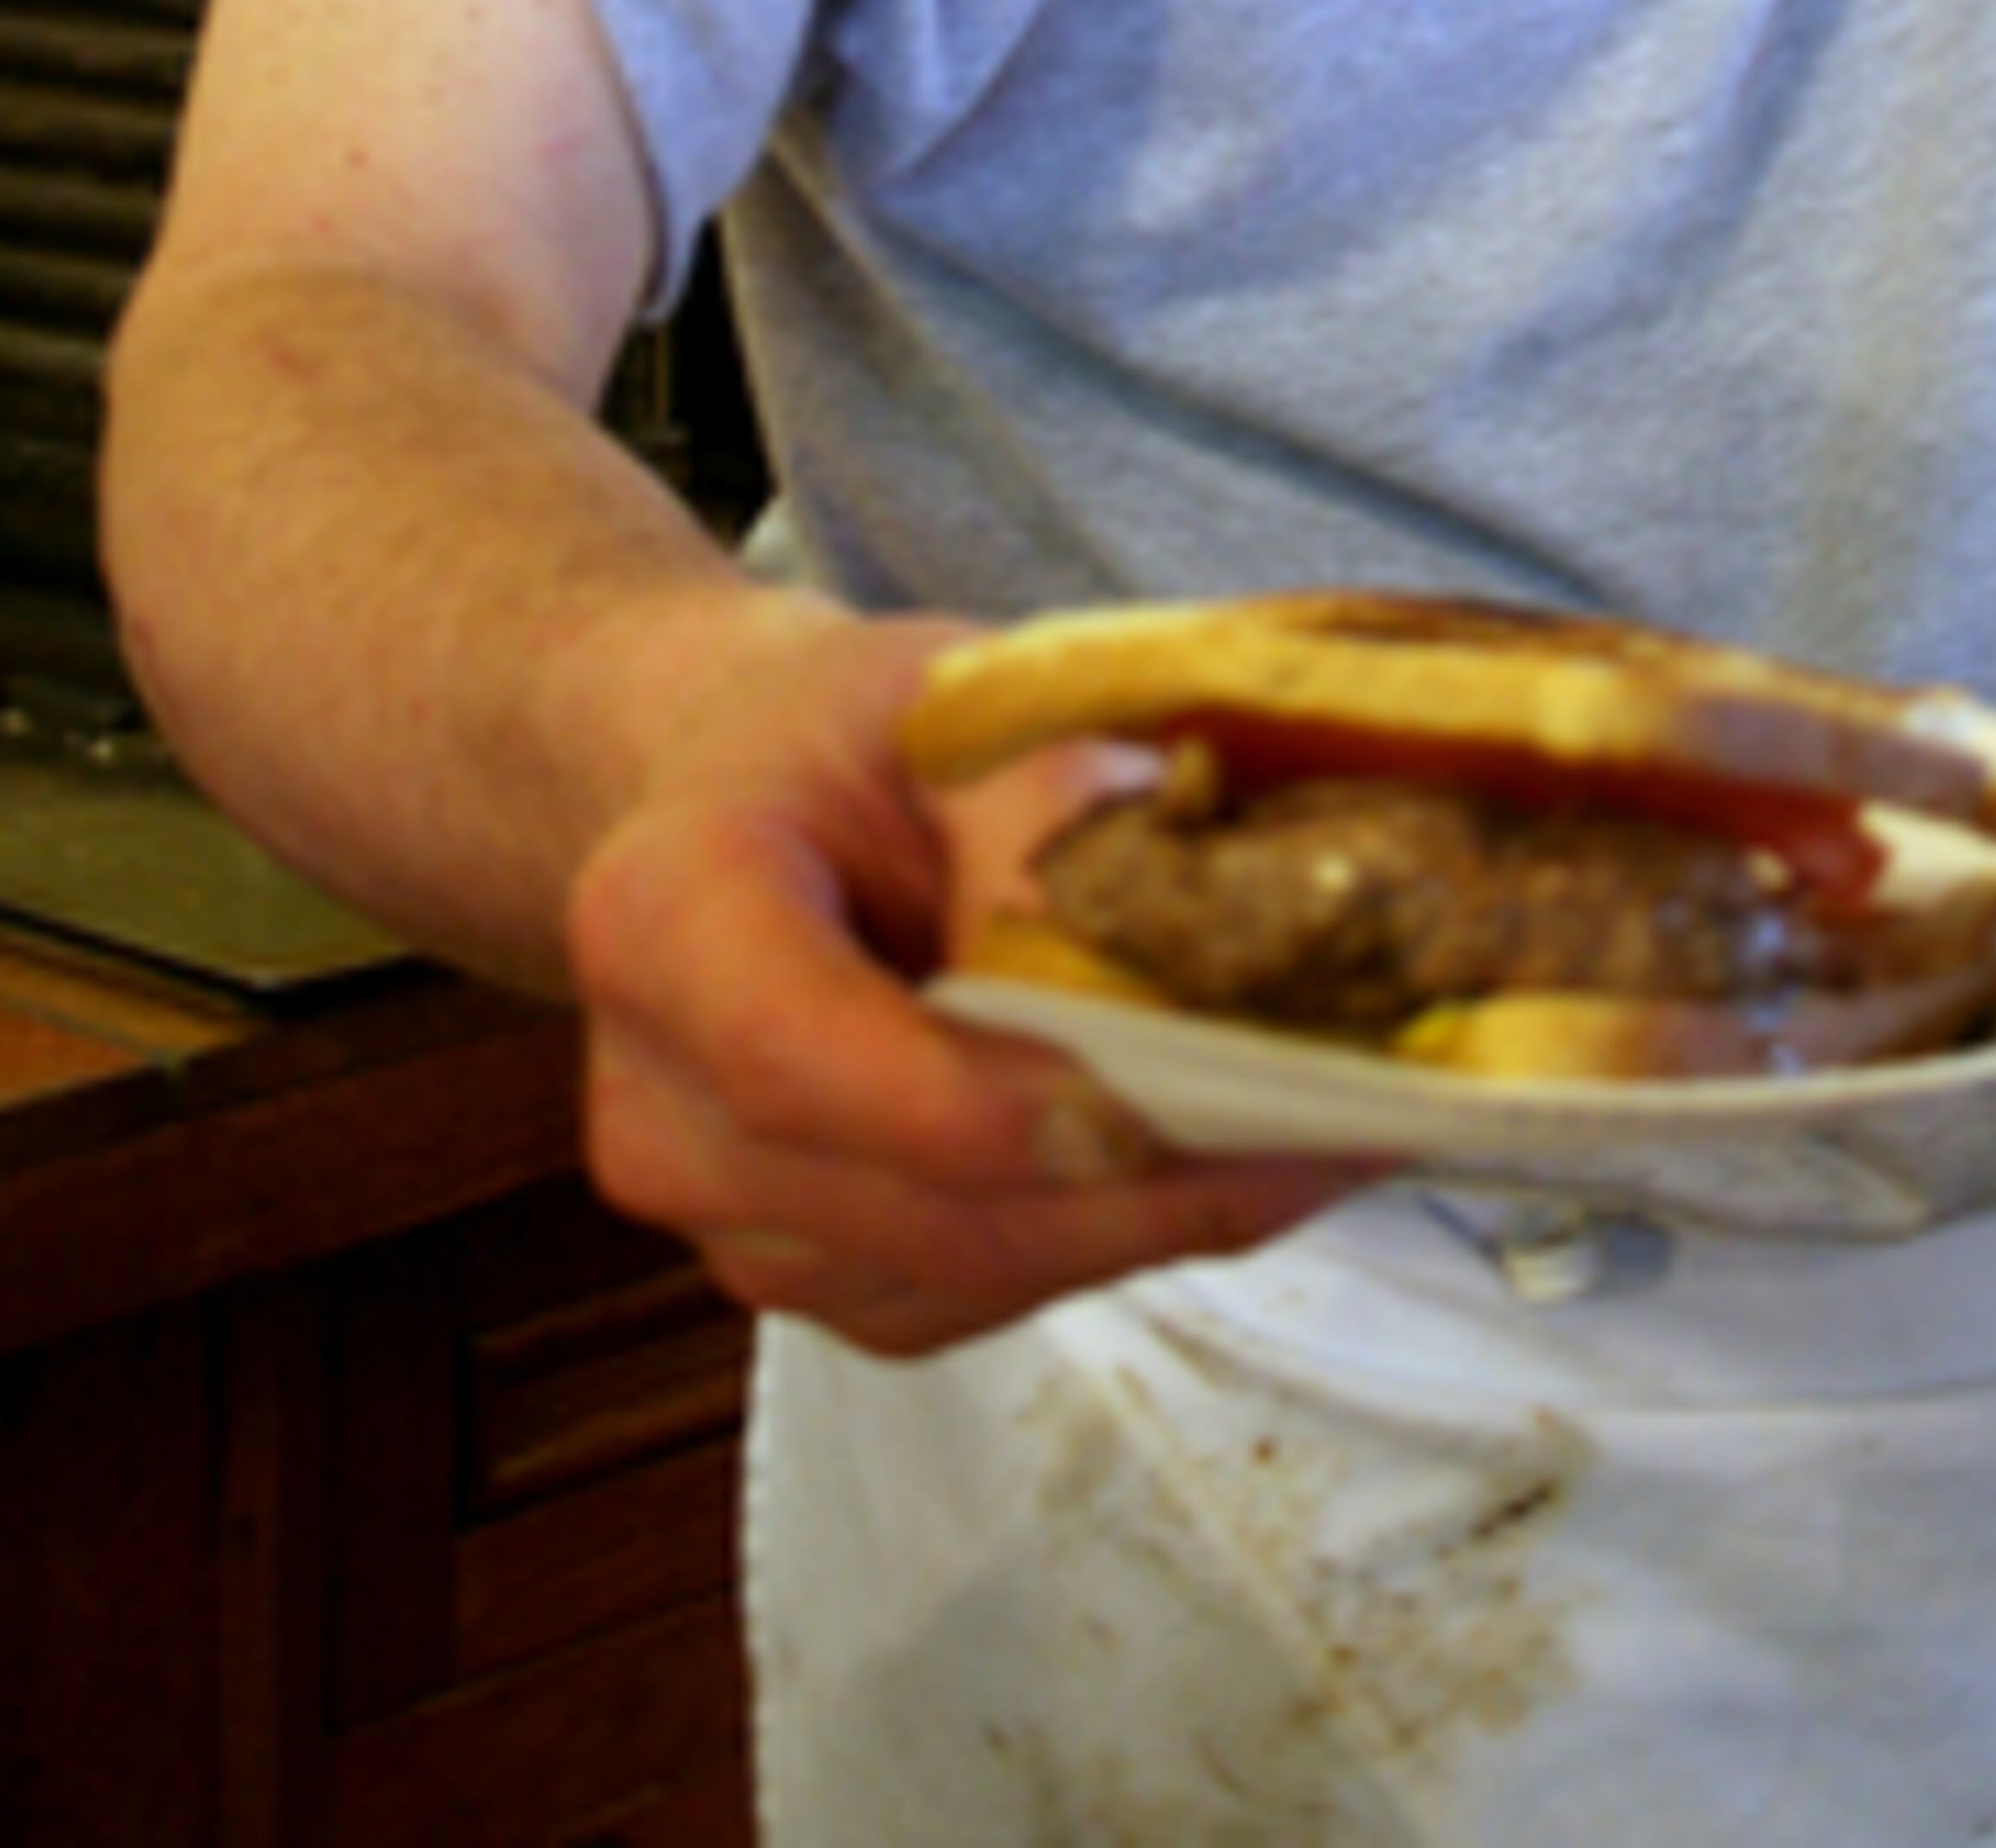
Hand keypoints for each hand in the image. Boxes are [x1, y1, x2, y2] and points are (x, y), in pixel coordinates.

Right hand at [565, 602, 1369, 1355]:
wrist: (758, 805)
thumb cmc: (856, 742)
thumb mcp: (949, 697)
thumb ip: (1048, 800)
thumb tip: (1192, 924)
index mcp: (664, 915)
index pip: (795, 1056)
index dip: (971, 1102)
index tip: (1144, 1101)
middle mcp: (662, 1104)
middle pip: (903, 1203)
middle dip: (1128, 1181)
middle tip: (1333, 1123)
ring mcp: (727, 1217)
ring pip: (959, 1273)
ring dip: (1149, 1221)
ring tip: (1326, 1135)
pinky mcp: (813, 1277)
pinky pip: (976, 1298)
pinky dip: (1113, 1240)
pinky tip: (1232, 1161)